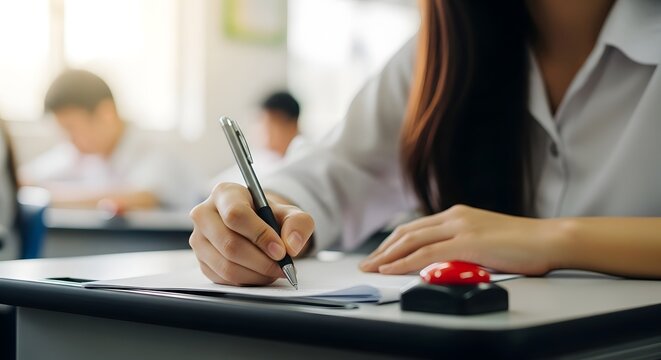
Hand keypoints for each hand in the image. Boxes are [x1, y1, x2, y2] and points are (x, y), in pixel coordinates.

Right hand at [189, 183, 314, 285]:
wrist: (256, 225)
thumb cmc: (269, 216)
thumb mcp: (290, 213)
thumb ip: (298, 223)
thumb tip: (291, 245)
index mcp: (225, 193)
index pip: (236, 215)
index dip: (260, 235)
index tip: (280, 250)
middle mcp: (205, 214)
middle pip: (230, 245)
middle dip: (262, 261)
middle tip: (282, 266)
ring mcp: (199, 240)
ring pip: (226, 266)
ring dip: (256, 274)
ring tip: (274, 270)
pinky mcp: (202, 261)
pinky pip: (223, 279)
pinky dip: (247, 281)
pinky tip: (261, 273)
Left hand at [360, 205, 560, 275]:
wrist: (549, 240)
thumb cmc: (524, 244)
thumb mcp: (485, 241)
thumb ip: (462, 247)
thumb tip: (444, 262)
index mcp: (458, 214)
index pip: (416, 228)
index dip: (394, 242)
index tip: (379, 254)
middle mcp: (455, 216)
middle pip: (408, 232)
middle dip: (384, 249)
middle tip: (366, 262)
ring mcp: (460, 227)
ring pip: (413, 241)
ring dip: (388, 255)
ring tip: (371, 267)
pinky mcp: (468, 242)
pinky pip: (427, 254)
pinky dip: (405, 262)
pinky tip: (391, 269)